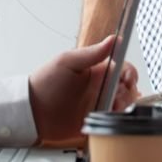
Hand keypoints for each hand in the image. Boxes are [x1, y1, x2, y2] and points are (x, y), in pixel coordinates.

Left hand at [25, 35, 139, 142]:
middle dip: (128, 92)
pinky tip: (113, 118)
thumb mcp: (67, 62)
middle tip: (118, 97)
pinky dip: (117, 120)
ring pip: (123, 105)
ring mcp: (98, 104)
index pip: (122, 68)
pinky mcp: (95, 121)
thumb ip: (92, 53)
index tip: (129, 79)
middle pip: (126, 88)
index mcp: (96, 70)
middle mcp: (100, 87)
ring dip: (123, 106)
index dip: (130, 73)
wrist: (32, 112)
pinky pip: (113, 121)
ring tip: (113, 108)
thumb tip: (114, 39)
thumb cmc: (45, 83)